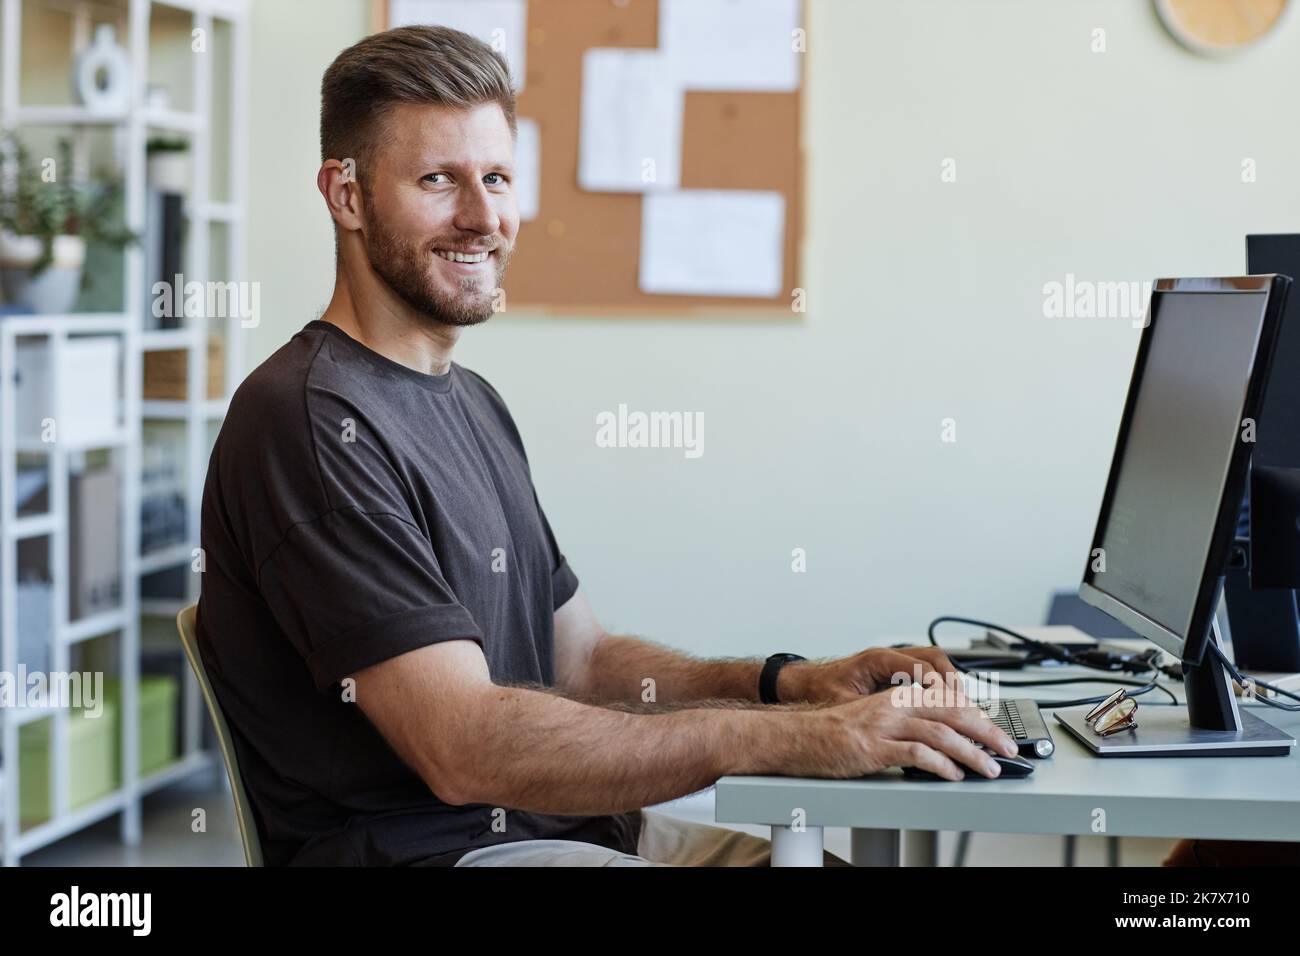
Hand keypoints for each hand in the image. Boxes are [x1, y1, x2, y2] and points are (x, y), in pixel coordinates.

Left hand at [778, 646, 958, 704]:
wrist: (803, 684)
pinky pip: (925, 673)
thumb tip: (897, 728)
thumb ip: (873, 713)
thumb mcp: (846, 706)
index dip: (942, 689)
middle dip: (955, 684)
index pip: (922, 667)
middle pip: (935, 660)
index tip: (956, 707)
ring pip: (933, 664)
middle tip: (968, 709)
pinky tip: (947, 708)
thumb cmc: (820, 692)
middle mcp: (888, 656)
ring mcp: (892, 662)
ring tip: (964, 710)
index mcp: (878, 660)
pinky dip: (939, 688)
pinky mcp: (893, 672)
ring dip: (950, 685)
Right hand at [800, 691, 1018, 780]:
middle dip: (986, 731)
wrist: (796, 737)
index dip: (978, 715)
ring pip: (940, 733)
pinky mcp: (873, 748)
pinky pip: (916, 754)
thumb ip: (906, 720)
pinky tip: (953, 775)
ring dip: (971, 752)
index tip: (997, 731)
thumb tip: (942, 736)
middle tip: (1008, 747)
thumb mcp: (876, 717)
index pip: (948, 700)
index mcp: (897, 695)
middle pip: (952, 712)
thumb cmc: (834, 732)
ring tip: (989, 767)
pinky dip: (940, 765)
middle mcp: (893, 705)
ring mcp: (883, 726)